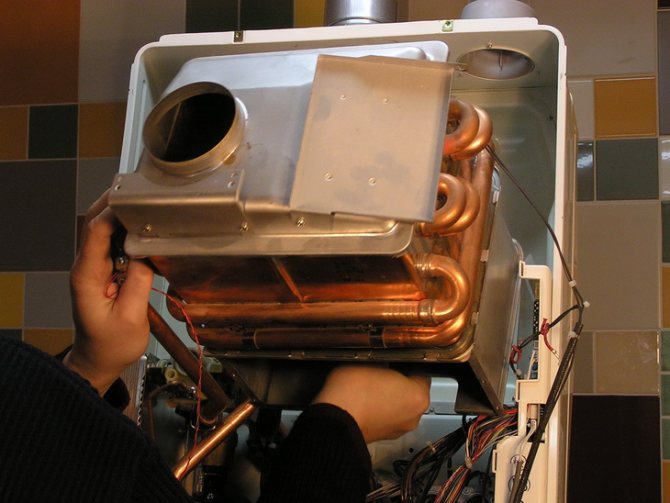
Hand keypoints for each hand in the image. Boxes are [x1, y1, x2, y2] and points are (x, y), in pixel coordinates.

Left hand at [64, 190, 153, 394]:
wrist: (98, 360)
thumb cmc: (113, 344)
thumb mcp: (131, 317)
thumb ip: (139, 281)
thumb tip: (148, 250)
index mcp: (87, 275)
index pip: (95, 232)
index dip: (114, 212)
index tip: (138, 199)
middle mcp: (86, 266)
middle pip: (95, 223)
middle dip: (115, 204)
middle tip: (143, 190)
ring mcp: (94, 268)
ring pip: (104, 230)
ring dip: (122, 214)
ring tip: (148, 202)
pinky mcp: (105, 272)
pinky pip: (113, 244)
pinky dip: (128, 230)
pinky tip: (146, 224)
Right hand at [312, 365, 430, 442]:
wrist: (334, 420)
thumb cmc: (354, 389)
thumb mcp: (370, 362)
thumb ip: (384, 363)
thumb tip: (384, 365)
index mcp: (418, 396)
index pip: (421, 373)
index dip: (407, 364)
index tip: (396, 360)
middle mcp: (413, 416)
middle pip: (411, 393)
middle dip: (399, 383)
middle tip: (381, 372)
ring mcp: (398, 429)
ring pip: (399, 407)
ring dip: (389, 398)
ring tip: (369, 387)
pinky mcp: (381, 438)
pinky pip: (386, 418)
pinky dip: (379, 410)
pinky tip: (364, 401)